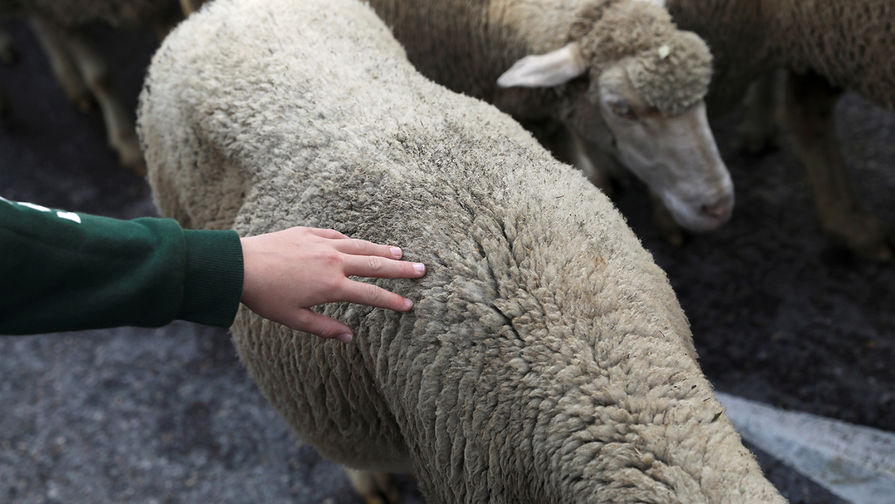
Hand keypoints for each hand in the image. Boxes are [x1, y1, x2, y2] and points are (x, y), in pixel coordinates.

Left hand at [240, 226, 425, 341]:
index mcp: (331, 286)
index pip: (371, 295)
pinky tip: (360, 244)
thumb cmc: (265, 296)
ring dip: (382, 249)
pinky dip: (352, 241)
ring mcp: (322, 244)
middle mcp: (332, 262)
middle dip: (401, 269)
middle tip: (422, 269)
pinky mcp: (309, 232)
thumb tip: (349, 338)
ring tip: (401, 252)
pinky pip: (337, 235)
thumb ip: (325, 328)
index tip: (409, 304)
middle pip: (375, 264)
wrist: (239, 265)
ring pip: (360, 245)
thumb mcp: (294, 319)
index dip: (392, 300)